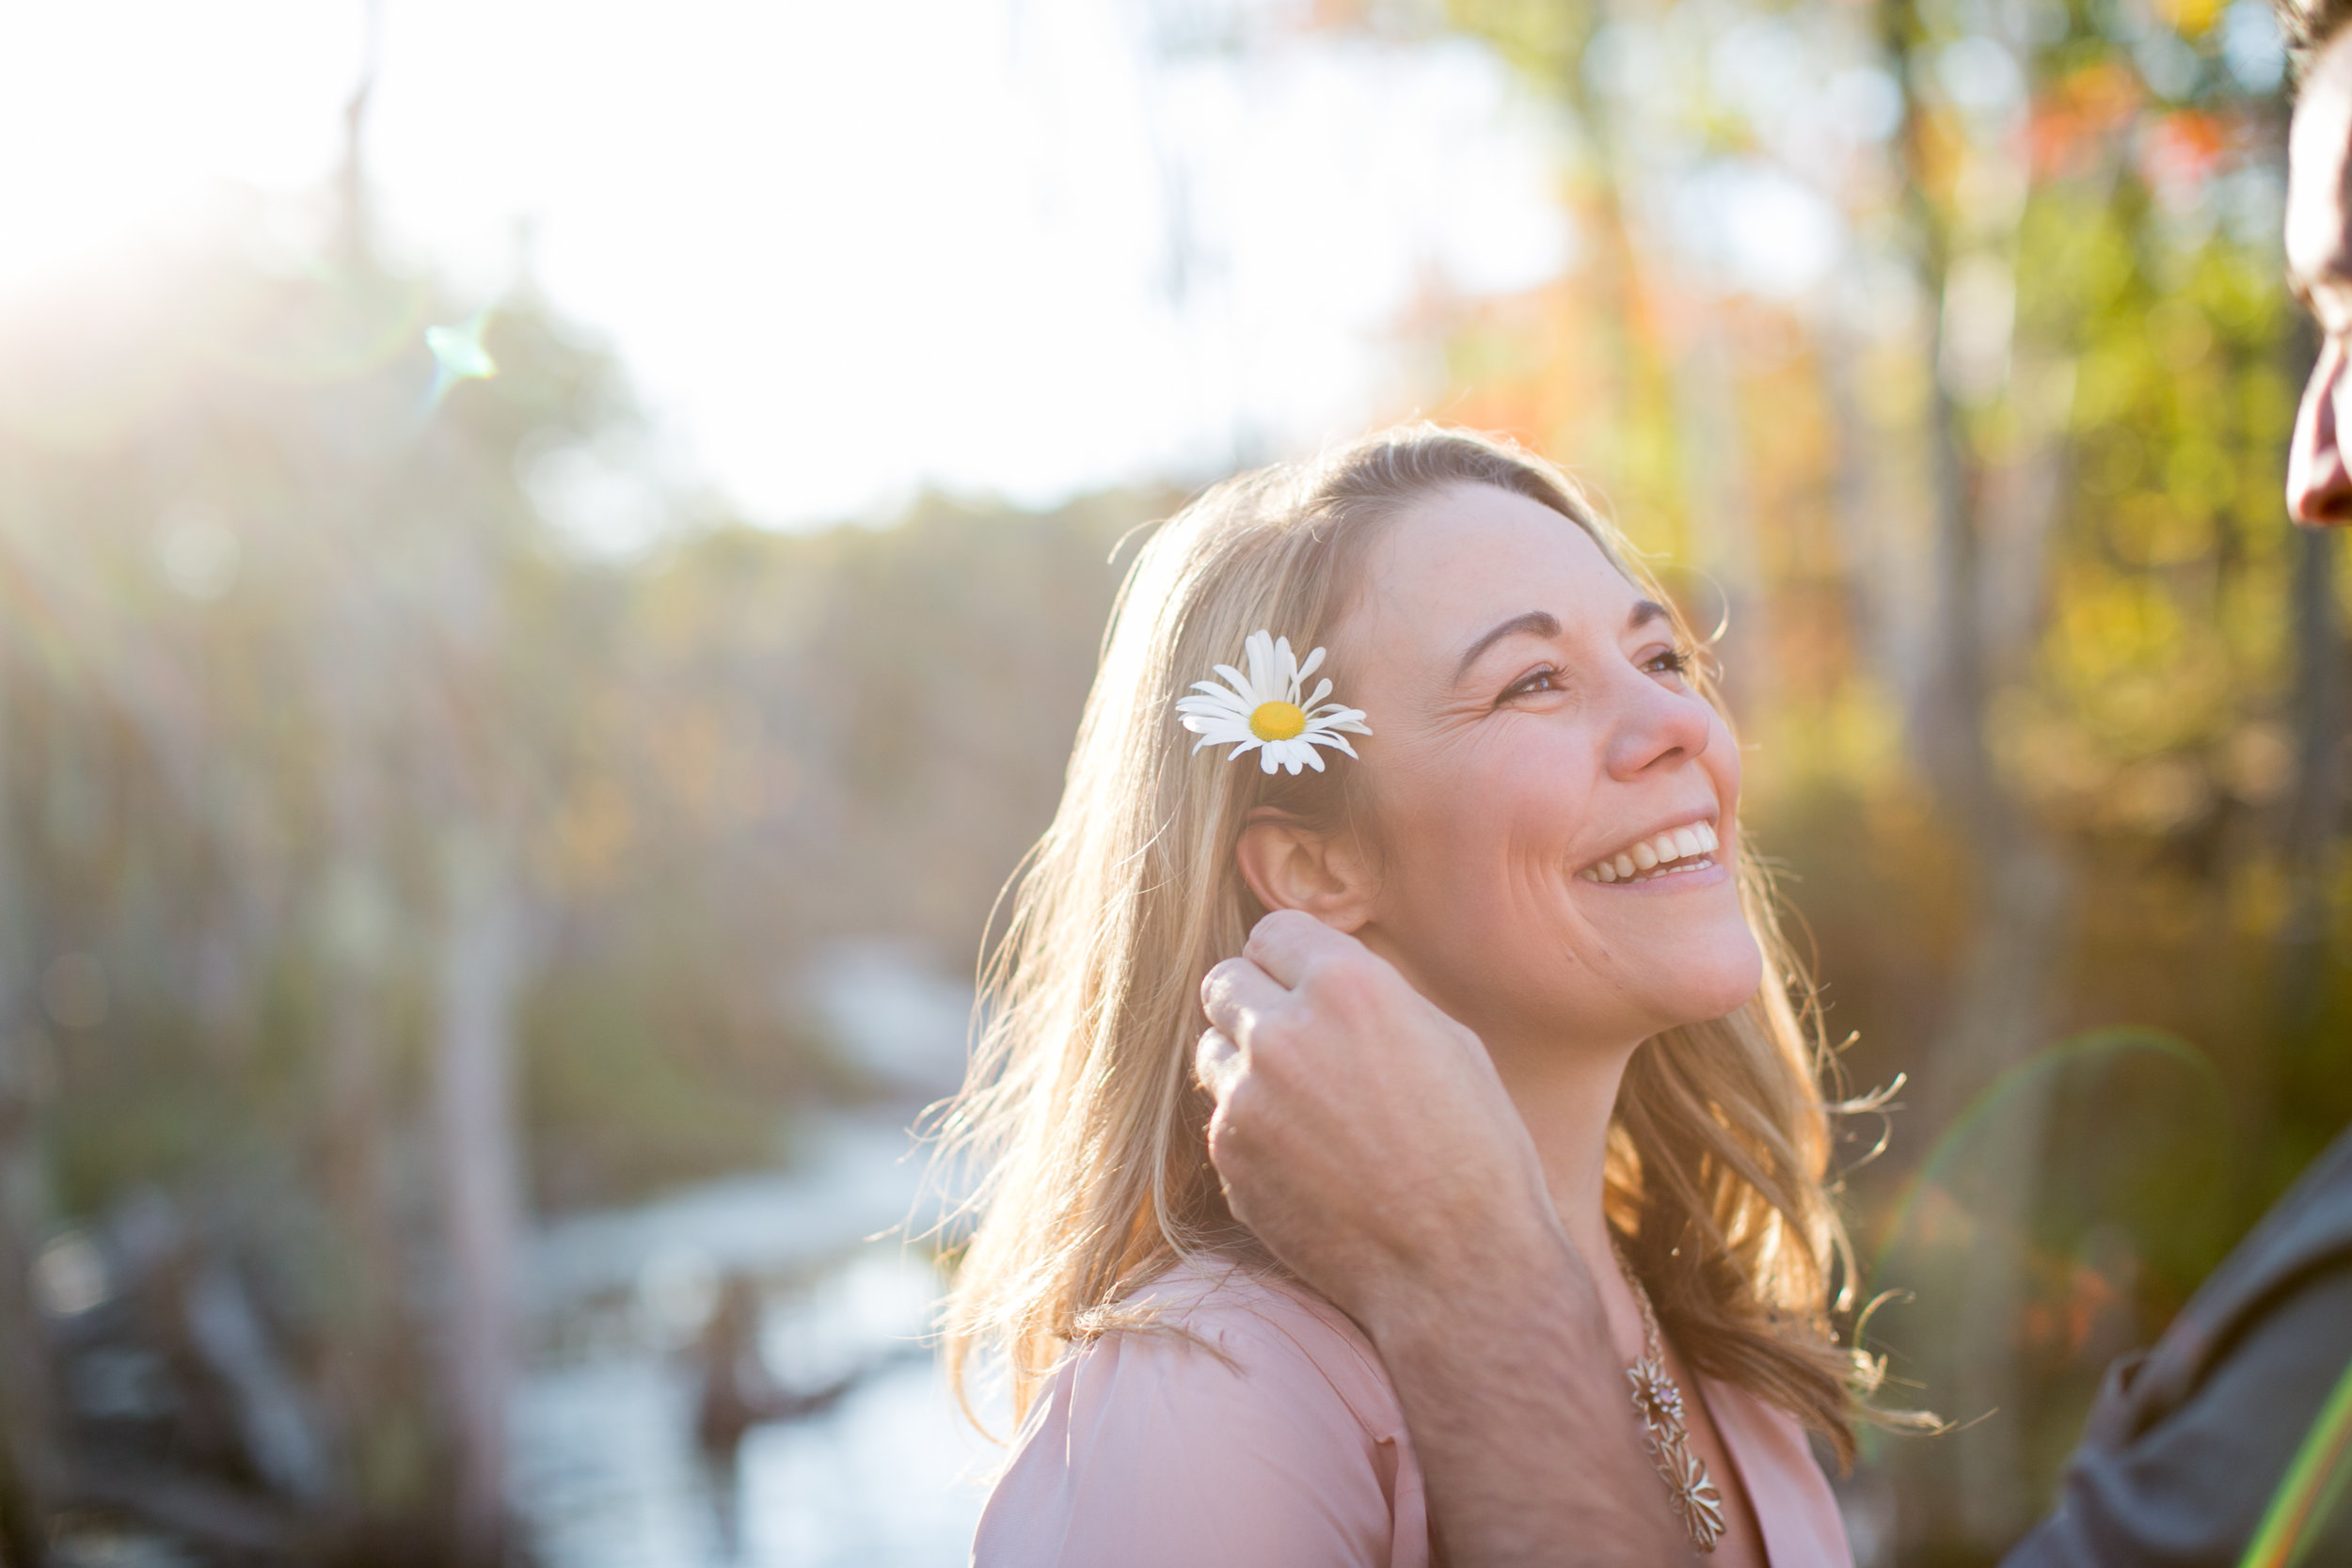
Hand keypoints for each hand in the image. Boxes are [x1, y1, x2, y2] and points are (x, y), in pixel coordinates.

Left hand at [1195, 908, 1560, 1327]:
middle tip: (1297, 1039)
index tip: (1306, 983)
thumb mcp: (1446, 1042)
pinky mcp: (1228, 1158)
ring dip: (1246, 1065)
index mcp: (1346, 988)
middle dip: (1255, 1002)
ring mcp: (1245, 1098)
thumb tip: (1318, 979)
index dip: (1292, 959)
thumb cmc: (1476, 1152)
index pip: (1272, 932)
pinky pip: (1221, 1116)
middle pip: (1224, 981)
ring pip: (1213, 1050)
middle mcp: (1282, 1033)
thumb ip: (1369, 997)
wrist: (1458, 1270)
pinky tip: (1306, 1159)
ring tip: (1308, 1105)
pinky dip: (1251, 1128)